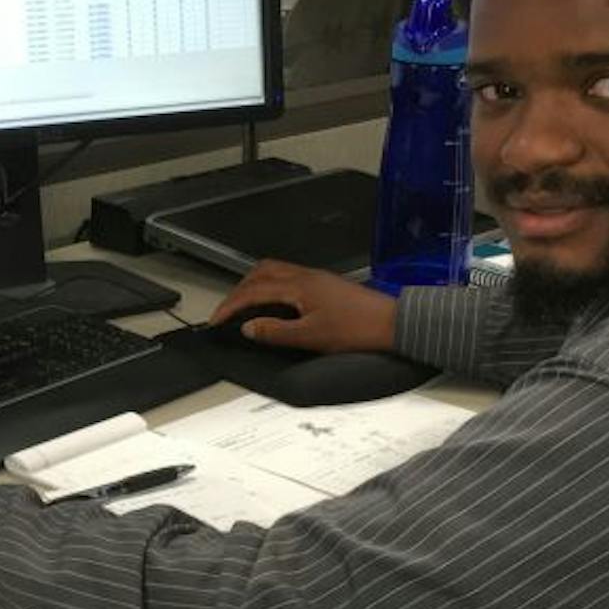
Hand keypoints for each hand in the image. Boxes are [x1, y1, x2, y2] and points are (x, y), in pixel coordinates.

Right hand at [209, 260, 398, 353]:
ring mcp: (315, 278)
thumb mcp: (311, 336)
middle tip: (226, 311)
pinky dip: (270, 286)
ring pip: (274, 271)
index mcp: (298, 285)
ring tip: (243, 304)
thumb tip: (248, 327)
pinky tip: (273, 302)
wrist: (392, 323)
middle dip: (238, 290)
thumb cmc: (357, 330)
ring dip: (254, 285)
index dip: (230, 305)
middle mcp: (305, 275)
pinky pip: (287, 276)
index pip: (253, 291)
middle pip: (260, 273)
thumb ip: (275, 331)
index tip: (216, 320)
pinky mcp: (324, 284)